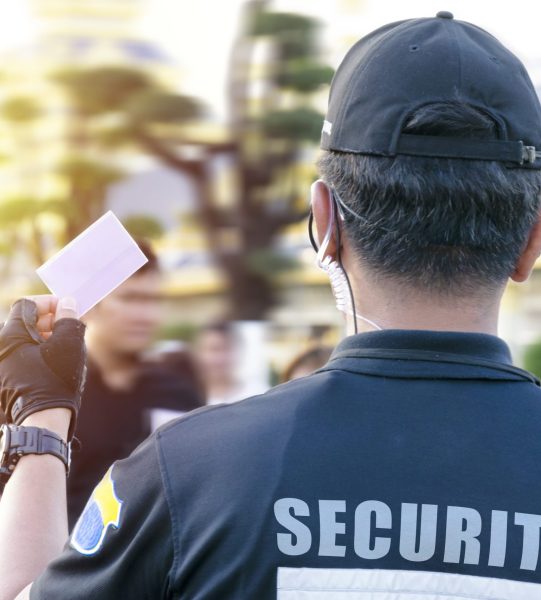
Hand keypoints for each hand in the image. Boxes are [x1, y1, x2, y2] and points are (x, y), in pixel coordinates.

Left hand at [0, 296, 85, 440]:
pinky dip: (41, 354)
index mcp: (10, 336)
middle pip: (26, 322)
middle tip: (70, 329)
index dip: (49, 303)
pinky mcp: (8, 380)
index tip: (67, 309)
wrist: (42, 422)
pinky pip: (25, 357)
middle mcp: (1, 348)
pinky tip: (58, 364)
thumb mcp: (68, 345)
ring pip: (27, 340)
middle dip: (51, 321)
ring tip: (67, 348)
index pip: (27, 304)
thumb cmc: (56, 381)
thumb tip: (67, 303)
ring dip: (48, 338)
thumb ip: (67, 318)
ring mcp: (3, 365)